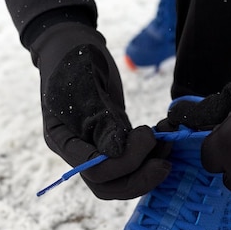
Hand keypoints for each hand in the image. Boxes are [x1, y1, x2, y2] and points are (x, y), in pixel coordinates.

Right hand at [30, 22, 170, 198]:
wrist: (74, 44)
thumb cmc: (74, 58)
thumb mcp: (85, 85)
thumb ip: (101, 121)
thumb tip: (116, 153)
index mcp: (61, 140)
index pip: (92, 171)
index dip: (123, 163)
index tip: (147, 136)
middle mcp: (77, 151)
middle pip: (107, 185)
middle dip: (139, 179)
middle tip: (165, 161)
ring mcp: (96, 148)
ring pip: (122, 180)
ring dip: (149, 170)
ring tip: (169, 144)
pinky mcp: (114, 141)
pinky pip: (133, 162)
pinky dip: (152, 155)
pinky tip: (167, 137)